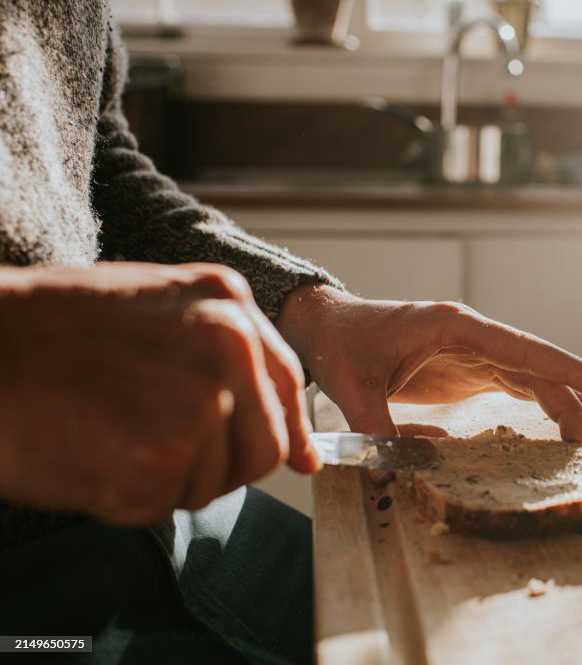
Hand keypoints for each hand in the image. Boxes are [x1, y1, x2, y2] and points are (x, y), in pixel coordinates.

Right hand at [0, 263, 317, 524]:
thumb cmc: (50, 329)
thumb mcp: (157, 310)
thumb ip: (236, 363)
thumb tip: (305, 454)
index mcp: (229, 303)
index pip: (288, 385)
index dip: (284, 427)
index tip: (291, 456)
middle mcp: (228, 348)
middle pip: (266, 446)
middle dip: (224, 461)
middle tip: (162, 448)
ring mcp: (197, 405)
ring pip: (219, 482)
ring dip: (174, 479)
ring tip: (113, 437)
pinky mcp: (158, 462)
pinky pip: (167, 505)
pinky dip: (131, 498)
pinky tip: (93, 456)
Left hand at [276, 286, 581, 442]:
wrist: (329, 328)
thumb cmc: (342, 347)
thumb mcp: (350, 386)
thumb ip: (375, 425)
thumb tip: (395, 471)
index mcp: (452, 327)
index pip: (520, 346)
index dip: (564, 366)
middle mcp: (473, 335)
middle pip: (536, 364)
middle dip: (574, 395)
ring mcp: (474, 351)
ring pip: (533, 375)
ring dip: (564, 402)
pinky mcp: (469, 369)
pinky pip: (516, 384)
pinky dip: (542, 403)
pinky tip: (562, 426)